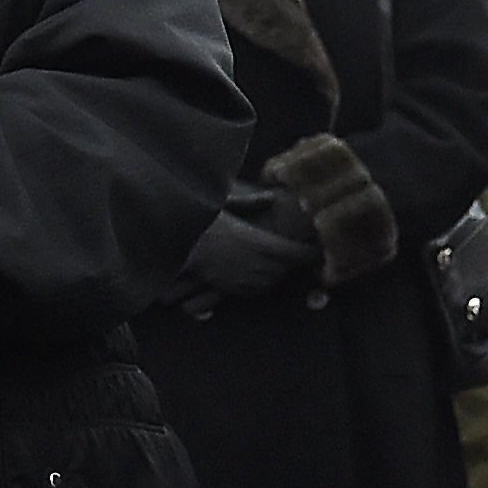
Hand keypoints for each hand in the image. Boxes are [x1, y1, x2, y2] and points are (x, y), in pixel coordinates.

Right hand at [181, 183, 317, 297]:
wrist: (167, 245)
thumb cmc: (193, 220)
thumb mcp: (222, 204)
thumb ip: (250, 202)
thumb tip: (271, 198)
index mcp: (256, 243)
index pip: (293, 252)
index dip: (309, 253)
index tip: (320, 250)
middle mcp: (252, 265)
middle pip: (285, 269)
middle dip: (295, 262)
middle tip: (305, 255)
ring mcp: (239, 279)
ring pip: (270, 281)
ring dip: (279, 273)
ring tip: (284, 262)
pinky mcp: (226, 288)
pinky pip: (253, 290)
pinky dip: (262, 283)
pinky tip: (261, 274)